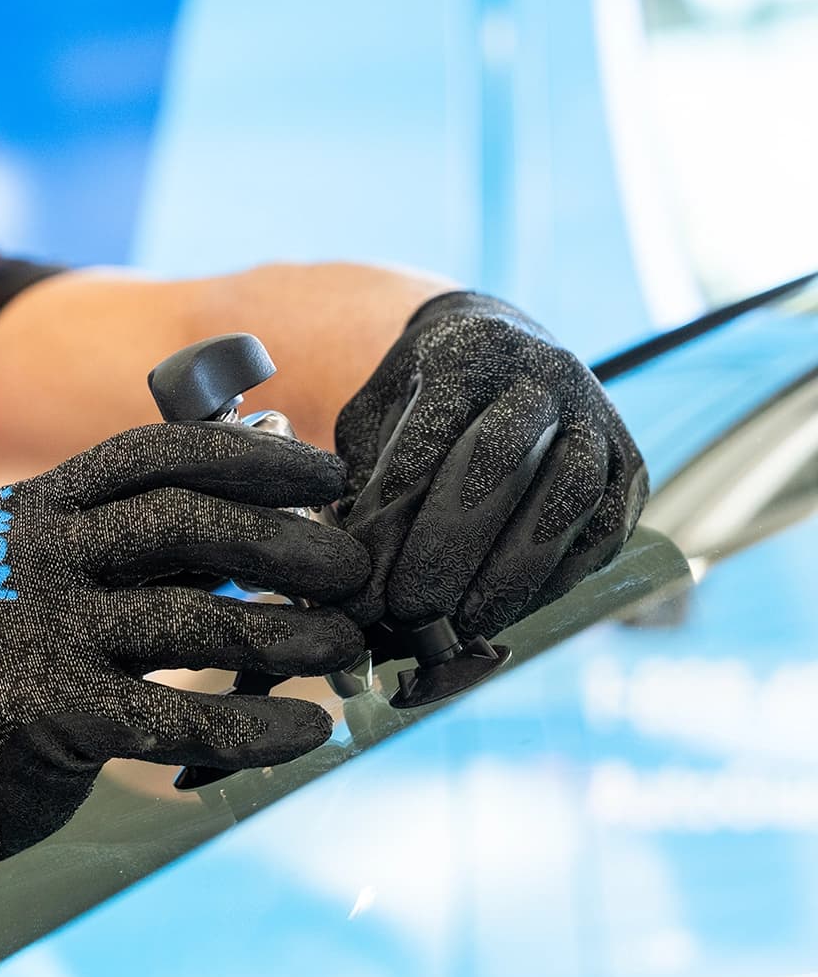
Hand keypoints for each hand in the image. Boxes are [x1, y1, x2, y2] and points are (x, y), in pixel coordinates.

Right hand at [0, 421, 368, 898]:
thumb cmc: (17, 660)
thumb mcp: (55, 575)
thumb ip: (138, 544)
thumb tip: (273, 516)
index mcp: (37, 506)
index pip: (153, 453)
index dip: (251, 455)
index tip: (330, 472)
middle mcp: (32, 556)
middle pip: (181, 522)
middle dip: (285, 539)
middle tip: (353, 567)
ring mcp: (37, 632)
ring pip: (194, 621)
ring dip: (290, 632)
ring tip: (347, 643)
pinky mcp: (51, 714)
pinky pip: (181, 717)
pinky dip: (255, 727)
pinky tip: (307, 733)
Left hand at [335, 291, 648, 639]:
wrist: (504, 350)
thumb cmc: (419, 399)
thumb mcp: (375, 416)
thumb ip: (359, 477)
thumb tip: (347, 568)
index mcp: (467, 352)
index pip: (429, 435)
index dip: (393, 516)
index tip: (361, 580)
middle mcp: (542, 375)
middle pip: (500, 459)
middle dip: (450, 546)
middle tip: (408, 610)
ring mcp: (597, 419)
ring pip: (565, 498)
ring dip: (510, 574)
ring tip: (460, 626)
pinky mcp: (630, 467)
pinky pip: (600, 533)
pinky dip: (552, 582)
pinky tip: (505, 614)